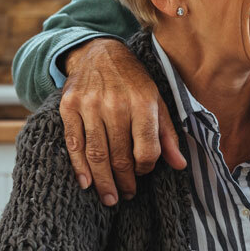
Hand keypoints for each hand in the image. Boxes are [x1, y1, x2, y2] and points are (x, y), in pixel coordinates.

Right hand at [59, 37, 185, 205]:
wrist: (99, 52)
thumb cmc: (133, 81)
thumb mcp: (157, 101)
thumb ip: (167, 134)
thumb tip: (180, 164)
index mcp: (142, 103)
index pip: (147, 148)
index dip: (146, 167)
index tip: (143, 173)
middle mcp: (115, 104)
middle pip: (120, 156)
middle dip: (125, 181)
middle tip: (127, 195)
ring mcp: (89, 105)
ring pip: (96, 154)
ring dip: (103, 181)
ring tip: (110, 197)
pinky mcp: (69, 107)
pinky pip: (74, 144)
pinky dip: (79, 167)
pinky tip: (86, 183)